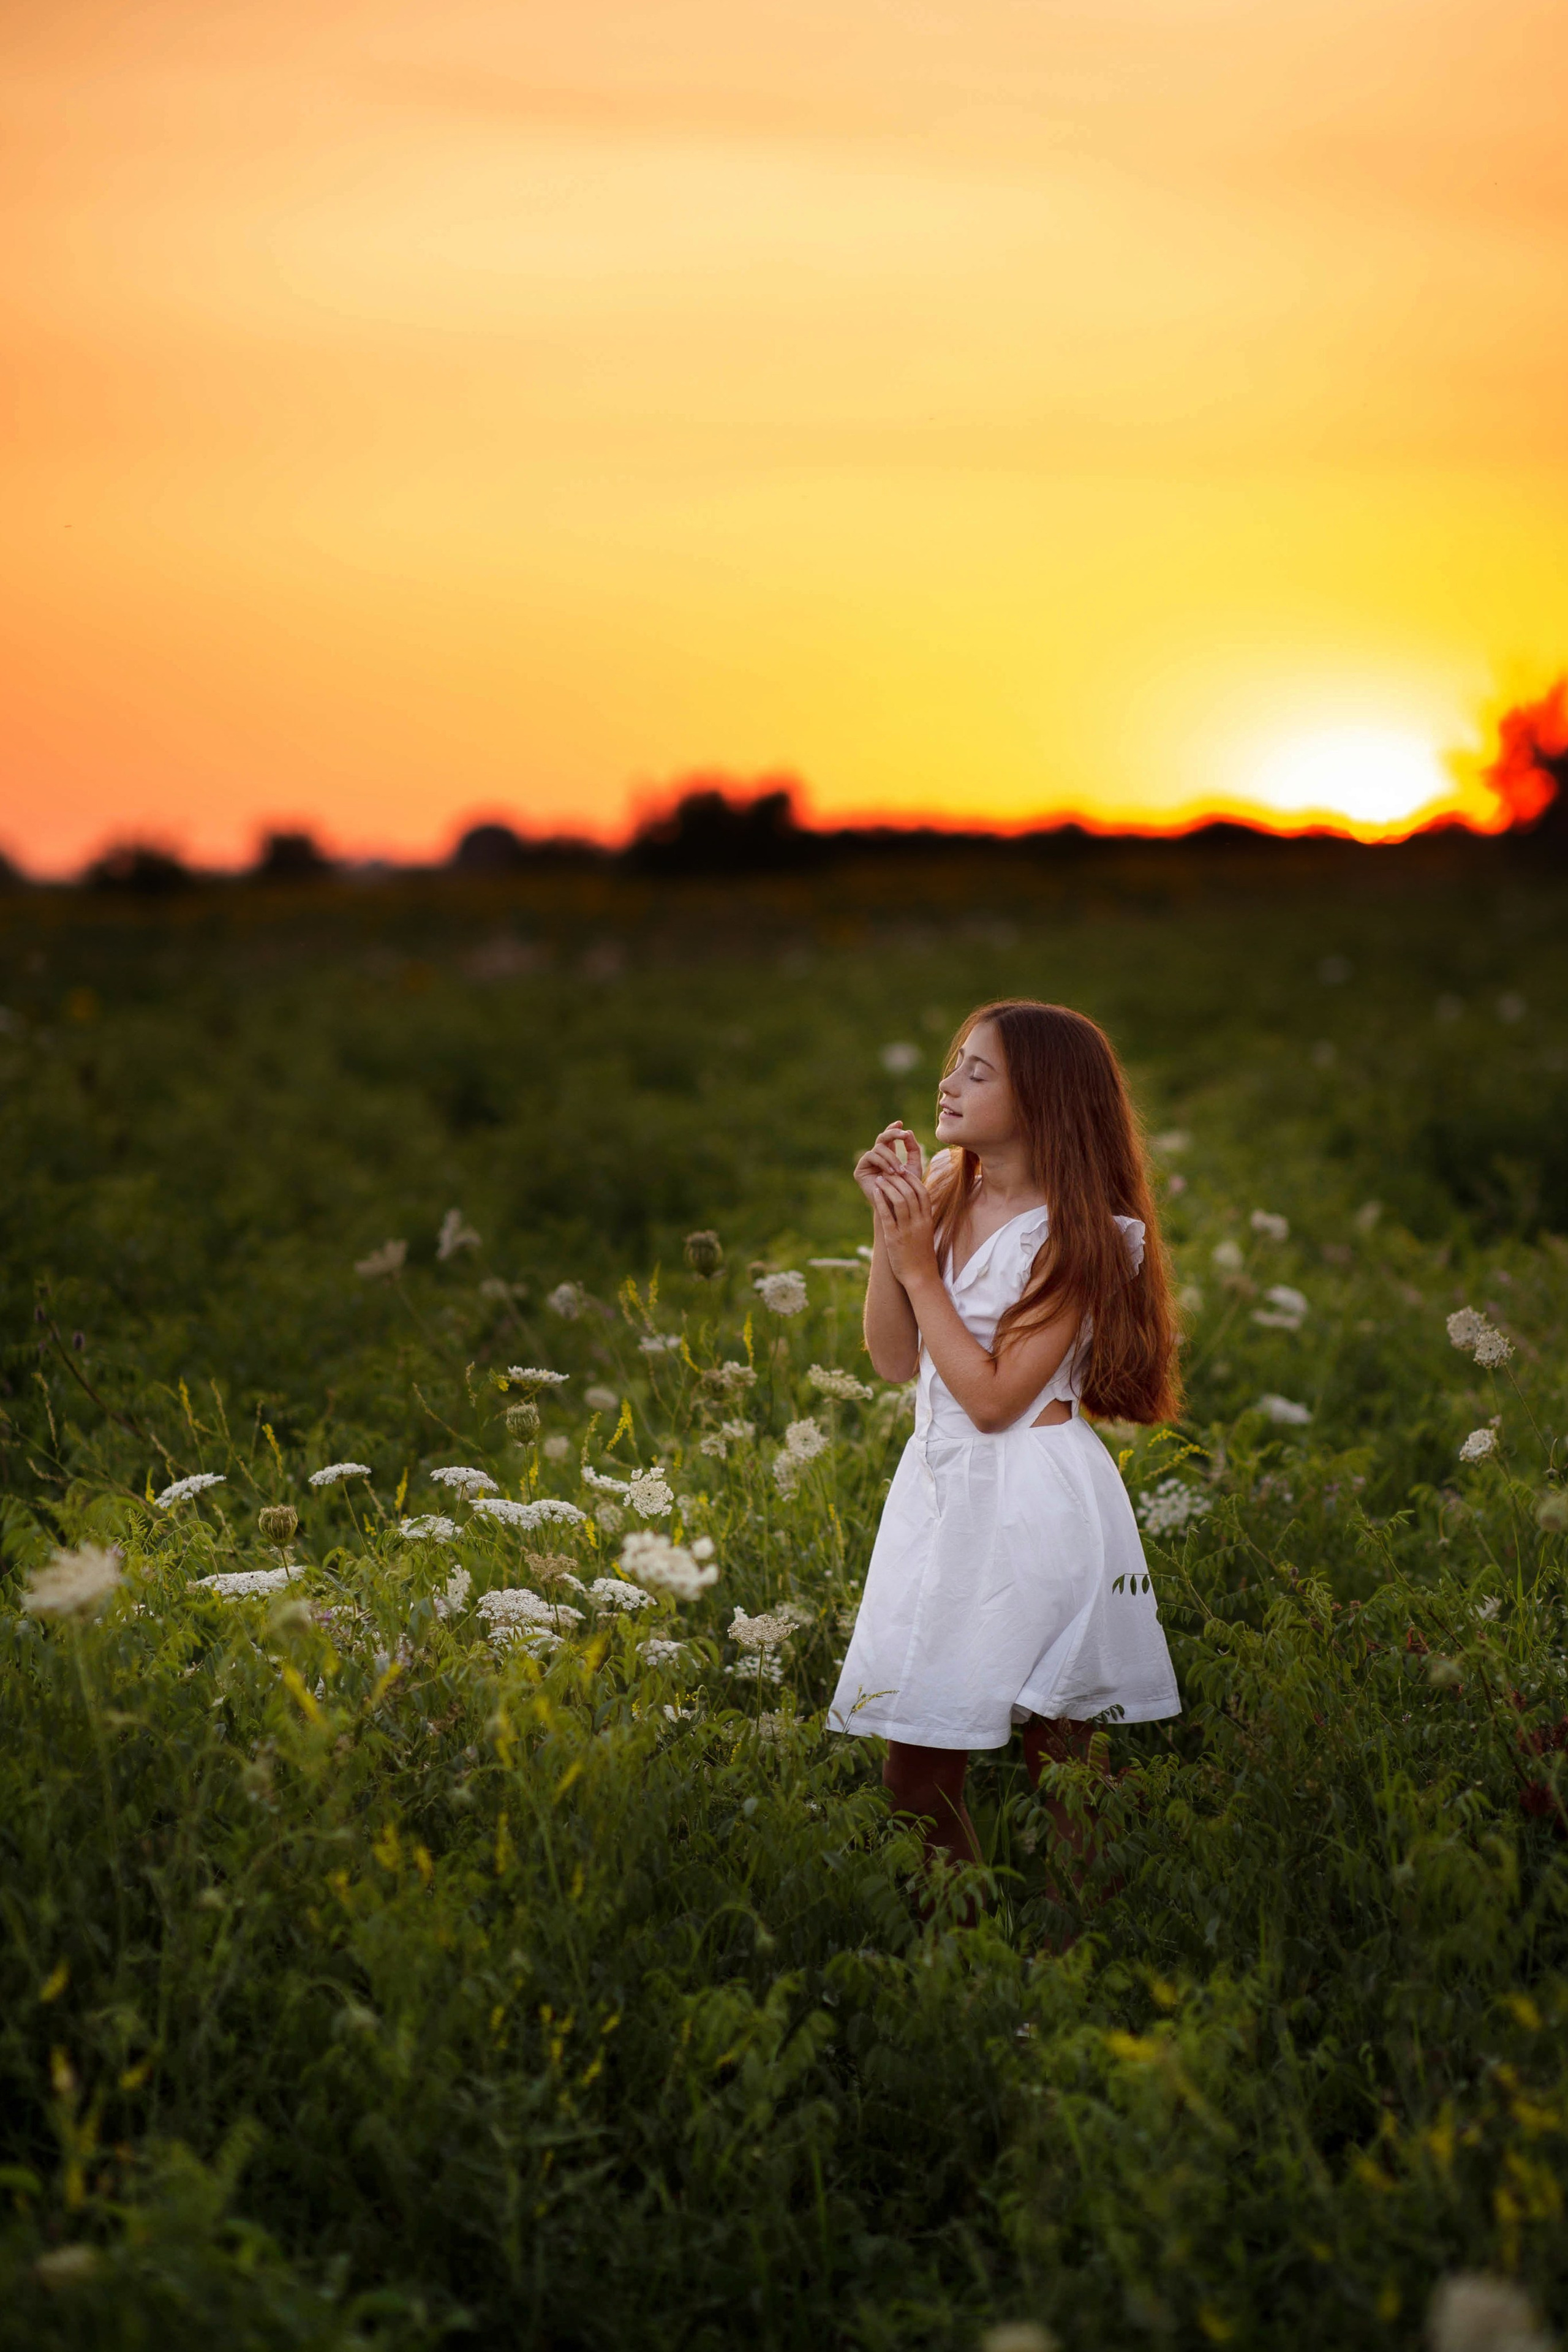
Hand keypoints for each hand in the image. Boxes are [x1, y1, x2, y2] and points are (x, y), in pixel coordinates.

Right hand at [853, 1122, 923, 1206]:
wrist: (897, 1207)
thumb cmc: (907, 1189)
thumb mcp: (914, 1167)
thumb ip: (913, 1150)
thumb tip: (909, 1132)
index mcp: (888, 1155)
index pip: (889, 1137)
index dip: (893, 1129)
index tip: (901, 1123)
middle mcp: (877, 1157)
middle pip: (882, 1138)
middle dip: (893, 1133)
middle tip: (903, 1134)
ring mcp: (867, 1163)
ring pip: (879, 1148)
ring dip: (892, 1157)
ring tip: (900, 1171)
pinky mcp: (860, 1170)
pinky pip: (871, 1156)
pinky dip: (882, 1162)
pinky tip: (890, 1172)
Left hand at [871, 1163, 939, 1287]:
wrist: (920, 1277)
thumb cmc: (921, 1256)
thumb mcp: (925, 1234)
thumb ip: (920, 1219)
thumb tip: (912, 1205)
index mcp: (927, 1220)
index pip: (922, 1192)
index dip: (912, 1178)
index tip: (903, 1170)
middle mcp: (919, 1222)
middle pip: (910, 1192)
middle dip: (898, 1179)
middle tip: (887, 1171)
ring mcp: (907, 1229)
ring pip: (899, 1200)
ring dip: (888, 1186)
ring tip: (879, 1179)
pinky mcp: (894, 1238)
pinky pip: (887, 1215)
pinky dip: (880, 1201)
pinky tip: (875, 1193)